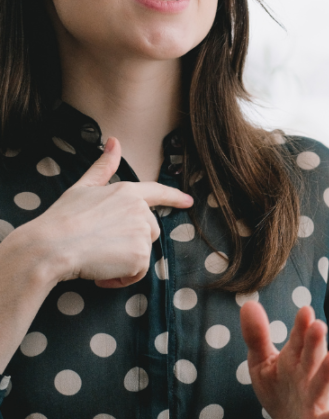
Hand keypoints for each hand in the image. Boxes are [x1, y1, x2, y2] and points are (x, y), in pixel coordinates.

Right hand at [27, 137, 192, 287]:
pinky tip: (103, 273)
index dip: (174, 197)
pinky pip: (138, 272)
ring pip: (143, 252)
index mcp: (127, 191)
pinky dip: (122, 277)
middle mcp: (140, 210)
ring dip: (124, 261)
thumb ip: (103, 167)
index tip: (188, 201)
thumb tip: (114, 141)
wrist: (50, 246)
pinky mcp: (140, 254)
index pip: (157, 192)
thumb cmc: (62, 218)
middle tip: (101, 245)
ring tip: (99, 258)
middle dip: (130, 242)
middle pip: (149, 230)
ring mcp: (142, 232)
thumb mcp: (82, 187)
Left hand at [240, 303, 328, 418]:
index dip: (301, 327)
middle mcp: (308, 376)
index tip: (305, 311)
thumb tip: (249, 303)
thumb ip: (257, 336)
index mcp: (295, 359)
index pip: (298, 340)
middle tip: (318, 325)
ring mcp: (315, 400)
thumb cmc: (281, 389)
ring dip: (328, 372)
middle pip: (311, 357)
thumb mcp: (263, 363)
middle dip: (315, 343)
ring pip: (322, 385)